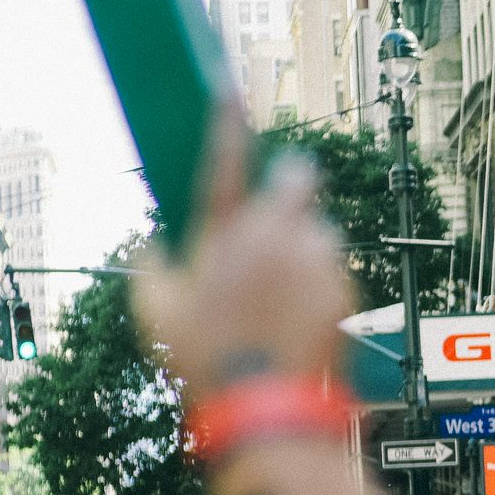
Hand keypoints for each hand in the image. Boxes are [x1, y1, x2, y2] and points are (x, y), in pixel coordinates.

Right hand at [129, 119, 354, 401]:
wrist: (268, 408)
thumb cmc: (206, 362)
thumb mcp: (155, 314)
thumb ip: (151, 267)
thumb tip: (152, 243)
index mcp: (222, 234)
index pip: (222, 161)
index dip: (227, 121)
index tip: (230, 87)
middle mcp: (272, 234)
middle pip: (295, 177)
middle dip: (289, 183)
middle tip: (275, 214)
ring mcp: (313, 256)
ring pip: (317, 227)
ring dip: (304, 244)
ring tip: (281, 293)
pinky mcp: (344, 282)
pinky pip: (335, 265)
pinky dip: (322, 279)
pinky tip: (300, 315)